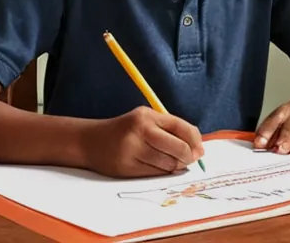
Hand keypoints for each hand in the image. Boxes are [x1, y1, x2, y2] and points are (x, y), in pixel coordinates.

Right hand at [80, 107, 204, 177]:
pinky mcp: (126, 167)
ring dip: (176, 166)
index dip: (195, 141)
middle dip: (188, 157)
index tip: (200, 150)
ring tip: (173, 163)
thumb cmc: (126, 130)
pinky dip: (162, 172)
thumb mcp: (146, 120)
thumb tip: (198, 150)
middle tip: (189, 160)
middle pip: (178, 148)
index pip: (182, 128)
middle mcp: (140, 131)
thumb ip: (171, 130)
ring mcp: (132, 150)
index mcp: (147, 116)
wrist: (90, 141)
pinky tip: (159, 168)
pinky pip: (154, 173)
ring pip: (168, 163)